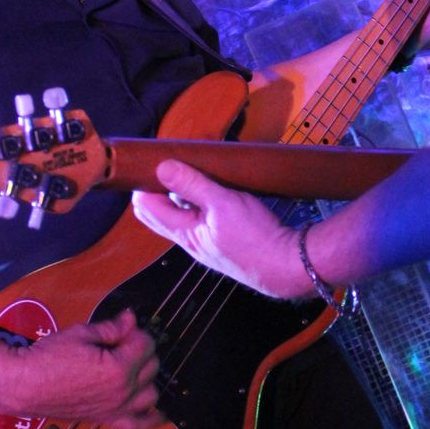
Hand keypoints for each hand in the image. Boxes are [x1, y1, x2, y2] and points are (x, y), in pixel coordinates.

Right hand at [18, 308, 163, 428]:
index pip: (145, 344)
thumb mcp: (82, 334)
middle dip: (142, 351)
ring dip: (147, 378)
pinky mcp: (107, 420)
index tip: (123, 328)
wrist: (25, 385)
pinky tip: (161, 411)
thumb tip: (131, 318)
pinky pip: (138, 426)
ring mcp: (116, 409)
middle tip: (122, 344)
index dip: (135, 332)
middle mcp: (123, 393)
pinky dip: (153, 419)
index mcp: (118, 369)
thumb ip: (112, 328)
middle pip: (152, 367)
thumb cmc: (49, 357)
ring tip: (132, 368)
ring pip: (152, 394)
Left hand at [132, 160, 305, 299]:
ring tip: (195, 170)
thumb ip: (192, 185)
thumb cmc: (255, 237)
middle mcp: (190, 240)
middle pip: (159, 213)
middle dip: (157, 189)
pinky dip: (200, 202)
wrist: (286, 265)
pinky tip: (216, 189)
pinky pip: (201, 218)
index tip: (151, 162)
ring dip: (181, 194)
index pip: (146, 207)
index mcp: (184, 232)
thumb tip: (162, 168)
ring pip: (182, 214)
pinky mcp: (223, 242)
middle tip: (169, 163)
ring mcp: (206, 243)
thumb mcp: (222, 203)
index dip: (143, 184)